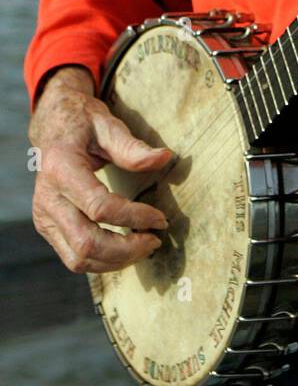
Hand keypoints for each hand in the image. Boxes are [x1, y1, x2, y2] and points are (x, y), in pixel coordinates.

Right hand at [29, 65, 172, 273]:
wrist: (53, 127)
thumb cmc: (83, 124)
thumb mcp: (108, 126)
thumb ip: (133, 147)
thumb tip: (165, 158)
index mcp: (61, 169)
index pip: (99, 207)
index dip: (134, 217)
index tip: (161, 218)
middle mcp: (47, 199)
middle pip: (86, 242)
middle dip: (126, 249)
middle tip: (155, 240)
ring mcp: (44, 217)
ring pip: (78, 259)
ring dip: (116, 261)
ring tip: (144, 246)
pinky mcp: (47, 227)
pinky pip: (73, 257)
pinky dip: (102, 261)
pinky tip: (125, 249)